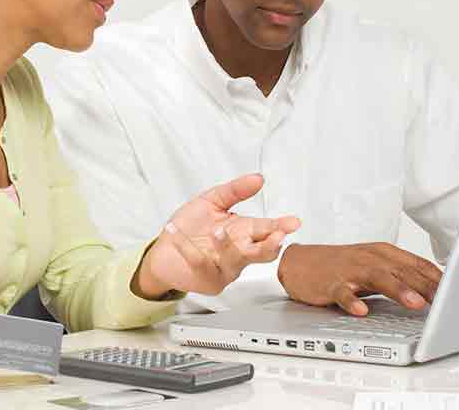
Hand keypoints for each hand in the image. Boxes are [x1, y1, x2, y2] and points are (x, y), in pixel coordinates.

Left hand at [136, 174, 299, 296]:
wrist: (165, 249)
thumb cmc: (191, 226)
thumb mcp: (212, 200)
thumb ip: (235, 190)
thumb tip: (258, 178)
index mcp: (244, 231)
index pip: (268, 229)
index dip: (281, 226)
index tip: (293, 222)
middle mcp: (239, 251)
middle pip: (262, 252)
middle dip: (270, 245)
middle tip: (276, 236)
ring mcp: (226, 268)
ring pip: (235, 260)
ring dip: (227, 245)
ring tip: (217, 231)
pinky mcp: (209, 280)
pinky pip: (203, 265)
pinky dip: (190, 250)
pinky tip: (177, 236)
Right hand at [277, 242, 441, 315]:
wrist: (301, 262)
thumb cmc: (341, 266)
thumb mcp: (374, 267)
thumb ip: (400, 277)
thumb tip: (435, 291)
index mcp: (382, 253)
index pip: (417, 264)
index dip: (439, 279)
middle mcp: (369, 258)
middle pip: (402, 270)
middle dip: (426, 286)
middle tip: (448, 302)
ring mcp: (349, 270)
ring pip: (377, 277)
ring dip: (398, 290)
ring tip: (415, 303)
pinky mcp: (330, 282)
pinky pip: (343, 292)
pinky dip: (352, 301)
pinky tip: (361, 310)